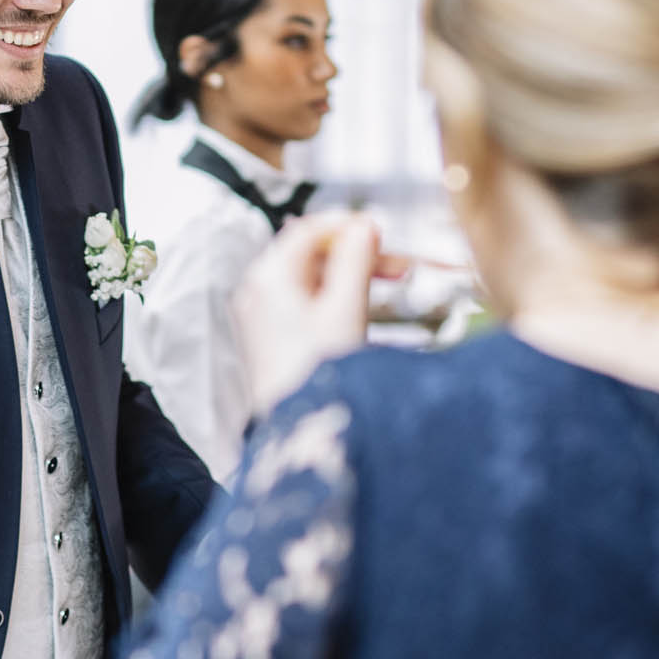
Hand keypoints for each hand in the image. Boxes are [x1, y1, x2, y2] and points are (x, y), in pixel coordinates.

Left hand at [234, 210, 386, 414]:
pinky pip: (305, 306)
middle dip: (356, 255)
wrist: (301, 432)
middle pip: (310, 256)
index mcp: (269, 278)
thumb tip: (363, 226)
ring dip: (350, 278)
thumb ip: (355, 260)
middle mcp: (258, 294)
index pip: (307, 231)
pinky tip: (362, 312)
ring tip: (390, 288)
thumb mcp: (345, 308)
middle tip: (400, 269)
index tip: (382, 234)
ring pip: (311, 282)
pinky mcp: (273, 342)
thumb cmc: (319, 372)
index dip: (347, 227)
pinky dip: (335, 300)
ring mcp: (263, 318)